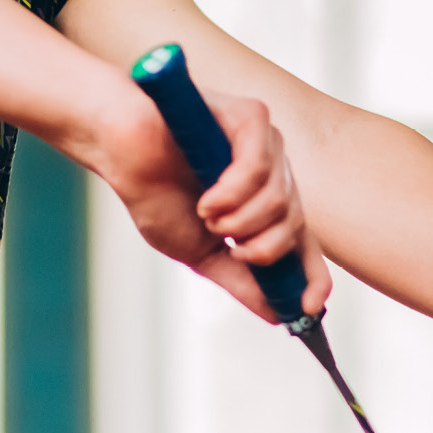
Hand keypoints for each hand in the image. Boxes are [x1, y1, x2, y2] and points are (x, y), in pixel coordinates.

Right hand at [91, 88, 330, 320]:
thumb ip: (240, 282)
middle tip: (228, 243)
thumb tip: (277, 316)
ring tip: (206, 211)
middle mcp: (273, 173)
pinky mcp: (251, 117)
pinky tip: (208, 196)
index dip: (314, 278)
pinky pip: (260, 167)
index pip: (306, 245)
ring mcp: (266, 144)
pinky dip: (232, 190)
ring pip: (280, 200)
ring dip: (239, 219)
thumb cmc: (154, 192)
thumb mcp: (201, 253)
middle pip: (296, 226)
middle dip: (262, 247)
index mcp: (264, 206)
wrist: (117, 147)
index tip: (308, 309)